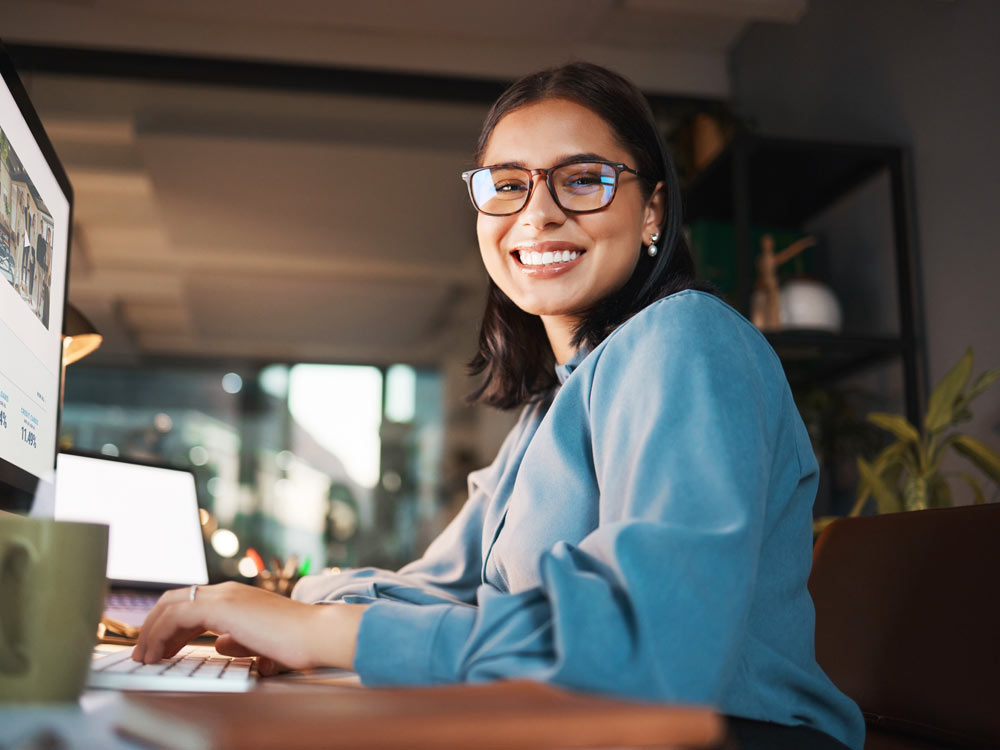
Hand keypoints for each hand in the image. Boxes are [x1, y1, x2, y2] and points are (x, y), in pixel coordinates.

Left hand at [132, 581, 367, 673]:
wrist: (316, 634)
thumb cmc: (297, 641)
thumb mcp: (261, 642)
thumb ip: (239, 641)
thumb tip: (220, 644)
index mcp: (237, 598)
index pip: (192, 604)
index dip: (170, 625)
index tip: (159, 648)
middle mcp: (227, 591)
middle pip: (175, 599)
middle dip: (154, 625)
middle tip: (144, 652)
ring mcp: (225, 596)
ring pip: (171, 604)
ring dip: (151, 631)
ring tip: (143, 657)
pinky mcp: (222, 607)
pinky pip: (176, 615)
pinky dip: (159, 634)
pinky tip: (155, 654)